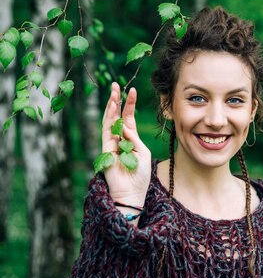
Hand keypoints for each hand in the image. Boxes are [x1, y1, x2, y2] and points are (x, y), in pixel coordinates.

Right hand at [102, 82, 151, 203]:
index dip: (129, 105)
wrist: (130, 192)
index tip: (133, 91)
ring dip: (111, 105)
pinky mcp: (105, 149)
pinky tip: (113, 108)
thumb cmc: (139, 175)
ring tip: (113, 91)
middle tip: (116, 85)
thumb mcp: (142, 153)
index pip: (128, 118)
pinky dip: (109, 119)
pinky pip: (106, 131)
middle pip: (116, 116)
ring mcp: (111, 143)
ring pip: (109, 120)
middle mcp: (119, 139)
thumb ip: (134, 138)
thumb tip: (125, 126)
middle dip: (116, 100)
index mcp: (130, 139)